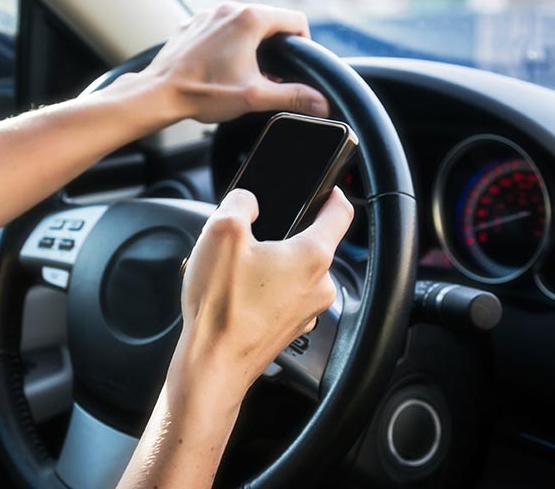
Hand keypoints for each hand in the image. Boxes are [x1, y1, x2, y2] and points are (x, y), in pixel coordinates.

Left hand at [142, 2, 328, 123]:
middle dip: (274, 47)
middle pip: (269, 21)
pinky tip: (219, 68)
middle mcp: (229, 9)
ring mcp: (208, 14)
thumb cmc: (202, 92)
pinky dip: (226, 45)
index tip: (297, 65)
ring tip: (243, 73)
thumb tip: (322, 103)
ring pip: (243, 24)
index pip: (295, 20)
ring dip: (250, 45)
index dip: (303, 44)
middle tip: (270, 75)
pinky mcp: (192, 24)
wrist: (158, 94)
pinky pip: (219, 29)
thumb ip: (293, 97)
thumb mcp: (255, 97)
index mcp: (250, 18)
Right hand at [175, 187, 353, 396]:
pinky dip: (263, 291)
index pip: (341, 212)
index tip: (325, 189)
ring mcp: (307, 310)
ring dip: (270, 266)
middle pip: (310, 244)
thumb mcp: (221, 233)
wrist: (213, 364)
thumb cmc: (222, 306)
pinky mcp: (289, 328)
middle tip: (249, 239)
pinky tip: (236, 295)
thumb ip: (239, 203)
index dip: (331, 193)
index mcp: (312, 255)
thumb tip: (247, 202)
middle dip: (281, 236)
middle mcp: (319, 285)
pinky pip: (282, 297)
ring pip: (294, 273)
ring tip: (235, 272)